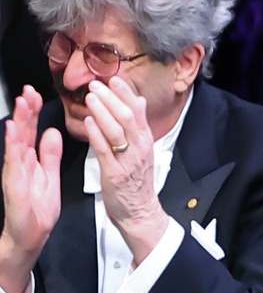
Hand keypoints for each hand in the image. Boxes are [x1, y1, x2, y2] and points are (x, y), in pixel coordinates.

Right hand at [0, 86, 62, 292]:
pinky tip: (13, 131)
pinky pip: (13, 162)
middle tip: (29, 90)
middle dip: (26, 110)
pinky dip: (13, 145)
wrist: (32, 234)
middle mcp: (20, 162)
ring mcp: (15, 172)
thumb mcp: (50, 176)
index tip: (37, 94)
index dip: (34, 112)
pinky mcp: (13, 184)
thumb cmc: (38, 209)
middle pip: (23, 131)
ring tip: (22, 102)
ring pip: (17, 142)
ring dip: (19, 121)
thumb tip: (53, 132)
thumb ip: (50, 155)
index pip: (32, 131)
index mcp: (31, 159)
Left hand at [82, 76, 167, 262]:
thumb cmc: (136, 183)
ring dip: (103, 111)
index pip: (138, 112)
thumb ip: (138, 126)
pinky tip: (88, 122)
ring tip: (91, 97)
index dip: (126, 94)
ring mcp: (127, 161)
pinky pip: (105, 150)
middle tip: (96, 84)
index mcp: (144, 142)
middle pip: (128, 117)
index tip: (114, 78)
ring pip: (117, 131)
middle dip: (112, 98)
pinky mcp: (114, 174)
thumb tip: (138, 101)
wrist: (140, 213)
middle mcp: (138, 149)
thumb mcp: (142, 151)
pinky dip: (96, 134)